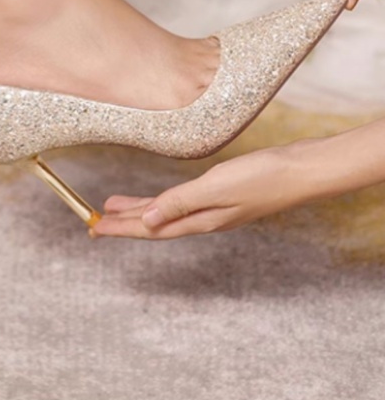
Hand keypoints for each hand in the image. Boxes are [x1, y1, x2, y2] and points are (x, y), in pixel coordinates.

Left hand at [92, 145, 315, 239]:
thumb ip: (180, 204)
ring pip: (166, 212)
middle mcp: (203, 218)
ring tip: (113, 207)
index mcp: (199, 220)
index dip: (120, 228)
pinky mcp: (223, 194)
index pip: (149, 228)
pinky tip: (156, 199)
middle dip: (123, 223)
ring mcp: (214, 208)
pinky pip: (181, 202)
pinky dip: (161, 201)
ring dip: (139, 211)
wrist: (306, 169)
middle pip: (153, 223)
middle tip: (94, 223)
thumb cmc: (264, 177)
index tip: (93, 230)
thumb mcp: (215, 188)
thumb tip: (146, 224)